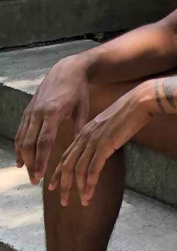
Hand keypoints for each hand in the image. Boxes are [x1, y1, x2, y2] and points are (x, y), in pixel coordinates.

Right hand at [14, 58, 90, 184]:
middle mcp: (38, 113)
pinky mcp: (27, 111)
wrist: (66, 70)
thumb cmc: (79, 90)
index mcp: (54, 112)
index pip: (44, 142)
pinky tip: (21, 160)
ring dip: (24, 159)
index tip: (40, 176)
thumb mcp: (83, 108)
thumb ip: (79, 127)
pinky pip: (20, 132)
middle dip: (31, 164)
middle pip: (29, 144)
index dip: (41, 160)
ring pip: (21, 140)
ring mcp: (30, 112)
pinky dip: (18, 148)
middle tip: (35, 180)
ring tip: (29, 174)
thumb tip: (79, 147)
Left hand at [49, 85, 151, 206]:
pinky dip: (90, 182)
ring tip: (81, 201)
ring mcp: (94, 141)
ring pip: (79, 170)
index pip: (66, 156)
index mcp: (84, 132)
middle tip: (63, 201)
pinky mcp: (105, 144)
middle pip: (67, 165)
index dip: (58, 172)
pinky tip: (90, 193)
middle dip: (64, 185)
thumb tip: (102, 145)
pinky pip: (94, 168)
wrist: (140, 101)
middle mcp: (85, 137)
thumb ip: (102, 134)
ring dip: (79, 188)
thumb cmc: (130, 111)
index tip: (54, 186)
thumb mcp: (110, 123)